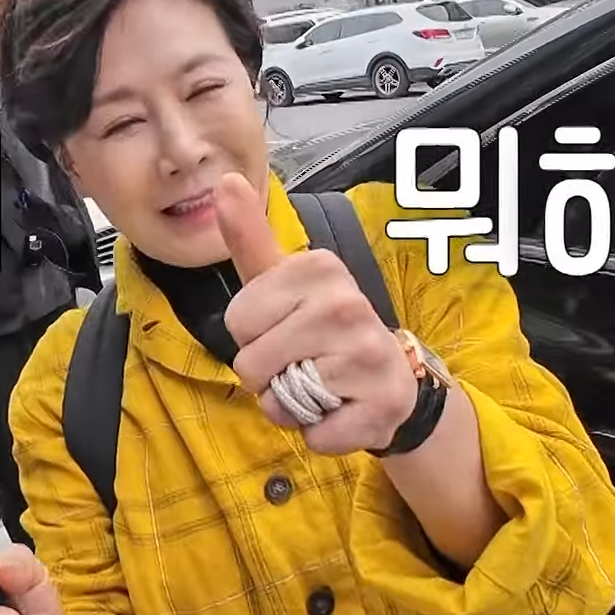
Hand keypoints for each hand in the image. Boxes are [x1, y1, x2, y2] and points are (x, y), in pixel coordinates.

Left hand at [215, 173, 416, 454]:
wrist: (390, 377)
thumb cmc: (321, 328)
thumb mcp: (282, 281)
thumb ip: (250, 236)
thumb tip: (224, 179)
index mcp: (318, 269)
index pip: (237, 321)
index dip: (252, 336)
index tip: (284, 328)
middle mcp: (347, 304)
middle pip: (251, 364)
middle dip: (268, 375)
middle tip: (303, 362)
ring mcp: (368, 354)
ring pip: (280, 402)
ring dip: (291, 408)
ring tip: (322, 387)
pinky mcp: (382, 403)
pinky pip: (315, 435)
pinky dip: (321, 434)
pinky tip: (343, 410)